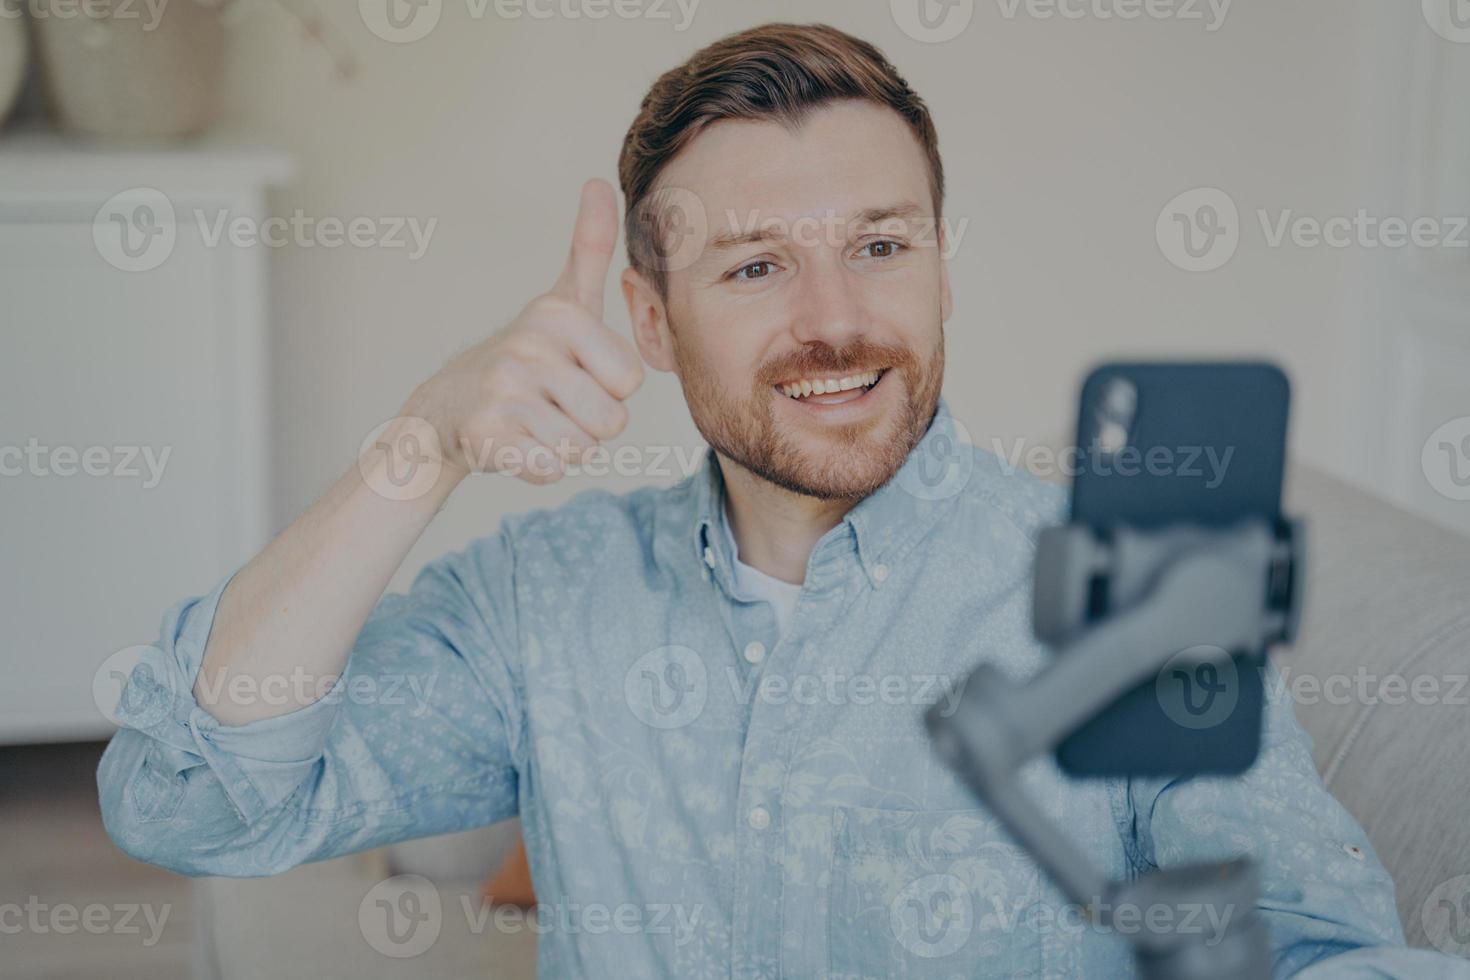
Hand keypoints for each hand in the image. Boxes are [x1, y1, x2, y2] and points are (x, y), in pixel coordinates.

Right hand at [406, 178, 643, 484]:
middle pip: (611, 420)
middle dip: (591, 424)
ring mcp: (503, 392)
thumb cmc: (524, 357)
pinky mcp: (487, 436)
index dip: (610, 389)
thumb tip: (600, 183)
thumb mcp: (561, 300)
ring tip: (534, 421)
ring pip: (582, 448)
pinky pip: (550, 468)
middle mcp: (528, 347)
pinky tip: (517, 443)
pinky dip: (540, 466)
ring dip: (565, 445)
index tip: (576, 373)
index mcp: (558, 315)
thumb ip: (589, 247)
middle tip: (555, 404)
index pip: (630, 381)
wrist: (445, 408)